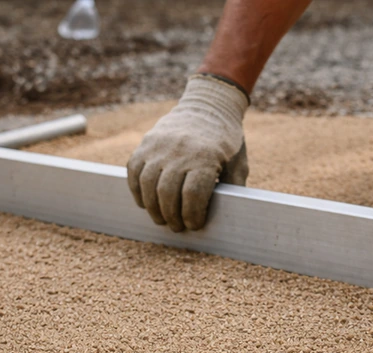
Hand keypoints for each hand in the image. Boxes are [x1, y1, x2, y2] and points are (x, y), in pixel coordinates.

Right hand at [127, 74, 248, 231]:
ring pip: (147, 185)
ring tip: (161, 219)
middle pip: (167, 194)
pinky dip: (136, 190)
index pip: (192, 196)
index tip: (195, 225)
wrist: (209, 105)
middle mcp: (180, 151)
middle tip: (177, 227)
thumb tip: (229, 219)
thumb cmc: (227, 142)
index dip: (192, 216)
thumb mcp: (238, 164)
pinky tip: (145, 202)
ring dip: (153, 208)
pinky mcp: (146, 143)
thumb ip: (234, 190)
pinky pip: (134, 171)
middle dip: (171, 217)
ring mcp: (159, 146)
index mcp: (205, 158)